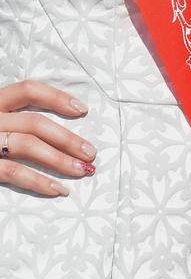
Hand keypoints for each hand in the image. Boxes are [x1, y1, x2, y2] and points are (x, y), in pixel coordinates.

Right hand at [0, 80, 95, 196]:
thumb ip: (14, 118)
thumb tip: (58, 131)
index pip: (27, 89)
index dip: (56, 97)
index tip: (82, 109)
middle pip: (33, 122)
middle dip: (67, 137)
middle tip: (91, 152)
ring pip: (27, 146)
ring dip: (59, 160)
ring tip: (81, 171)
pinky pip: (12, 173)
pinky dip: (38, 181)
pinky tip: (58, 189)